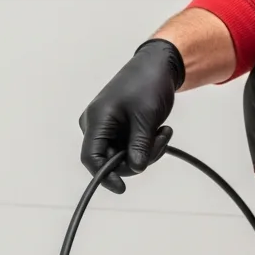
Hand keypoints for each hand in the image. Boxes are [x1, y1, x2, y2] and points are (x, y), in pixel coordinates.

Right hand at [79, 39, 184, 193]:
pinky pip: (129, 149)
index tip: (122, 188)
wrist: (157, 67)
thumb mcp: (146, 118)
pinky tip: (160, 131)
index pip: (91, 158)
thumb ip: (140, 146)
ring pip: (123, 157)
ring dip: (147, 151)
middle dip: (138, 158)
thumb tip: (135, 169)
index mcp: (97, 119)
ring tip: (163, 132)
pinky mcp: (117, 131)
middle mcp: (96, 125)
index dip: (105, 176)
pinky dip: (146, 146)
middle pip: (111, 160)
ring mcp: (106, 129)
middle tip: (161, 141)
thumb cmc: (148, 84)